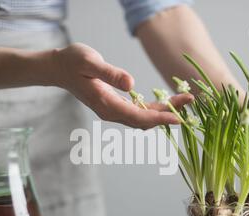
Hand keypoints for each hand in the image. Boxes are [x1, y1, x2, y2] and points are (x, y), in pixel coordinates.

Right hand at [52, 43, 192, 128]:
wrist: (58, 68)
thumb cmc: (72, 62)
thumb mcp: (90, 62)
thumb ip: (110, 74)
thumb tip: (131, 85)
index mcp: (107, 105)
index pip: (139, 117)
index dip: (160, 118)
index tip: (179, 117)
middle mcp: (111, 113)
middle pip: (145, 120)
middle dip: (168, 114)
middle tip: (190, 102)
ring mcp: (113, 111)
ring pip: (143, 118)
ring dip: (163, 112)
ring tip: (183, 101)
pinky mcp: (114, 106)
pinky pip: (138, 112)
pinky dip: (153, 109)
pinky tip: (166, 102)